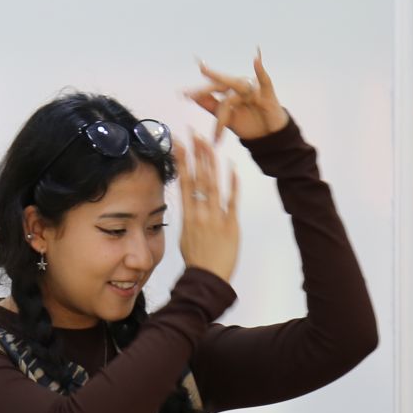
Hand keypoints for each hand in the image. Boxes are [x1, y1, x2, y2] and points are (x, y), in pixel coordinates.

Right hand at [174, 129, 239, 282]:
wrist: (207, 279)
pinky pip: (232, 202)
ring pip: (213, 185)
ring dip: (211, 163)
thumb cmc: (197, 259)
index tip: (179, 143)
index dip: (182, 161)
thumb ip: (190, 215)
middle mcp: (200, 214)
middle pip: (198, 178)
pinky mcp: (231, 225)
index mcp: (188, 215)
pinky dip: (233, 185)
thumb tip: (190, 201)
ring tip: (209, 143)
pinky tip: (232, 168)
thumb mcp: (186, 235)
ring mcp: (216, 218)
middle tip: (194, 133)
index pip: (184, 182)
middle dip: (196, 154)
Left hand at [186, 51, 289, 141]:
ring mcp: (253, 88)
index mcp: (229, 92)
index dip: (198, 92)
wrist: (269, 137)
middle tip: (190, 94)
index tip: (182, 95)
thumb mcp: (227, 117)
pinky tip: (256, 59)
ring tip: (210, 97)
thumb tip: (194, 97)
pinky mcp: (267, 92)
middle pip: (221, 85)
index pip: (212, 89)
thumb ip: (212, 106)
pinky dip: (260, 69)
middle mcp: (240, 86)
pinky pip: (264, 79)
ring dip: (222, 94)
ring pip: (235, 90)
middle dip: (205, 90)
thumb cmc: (249, 124)